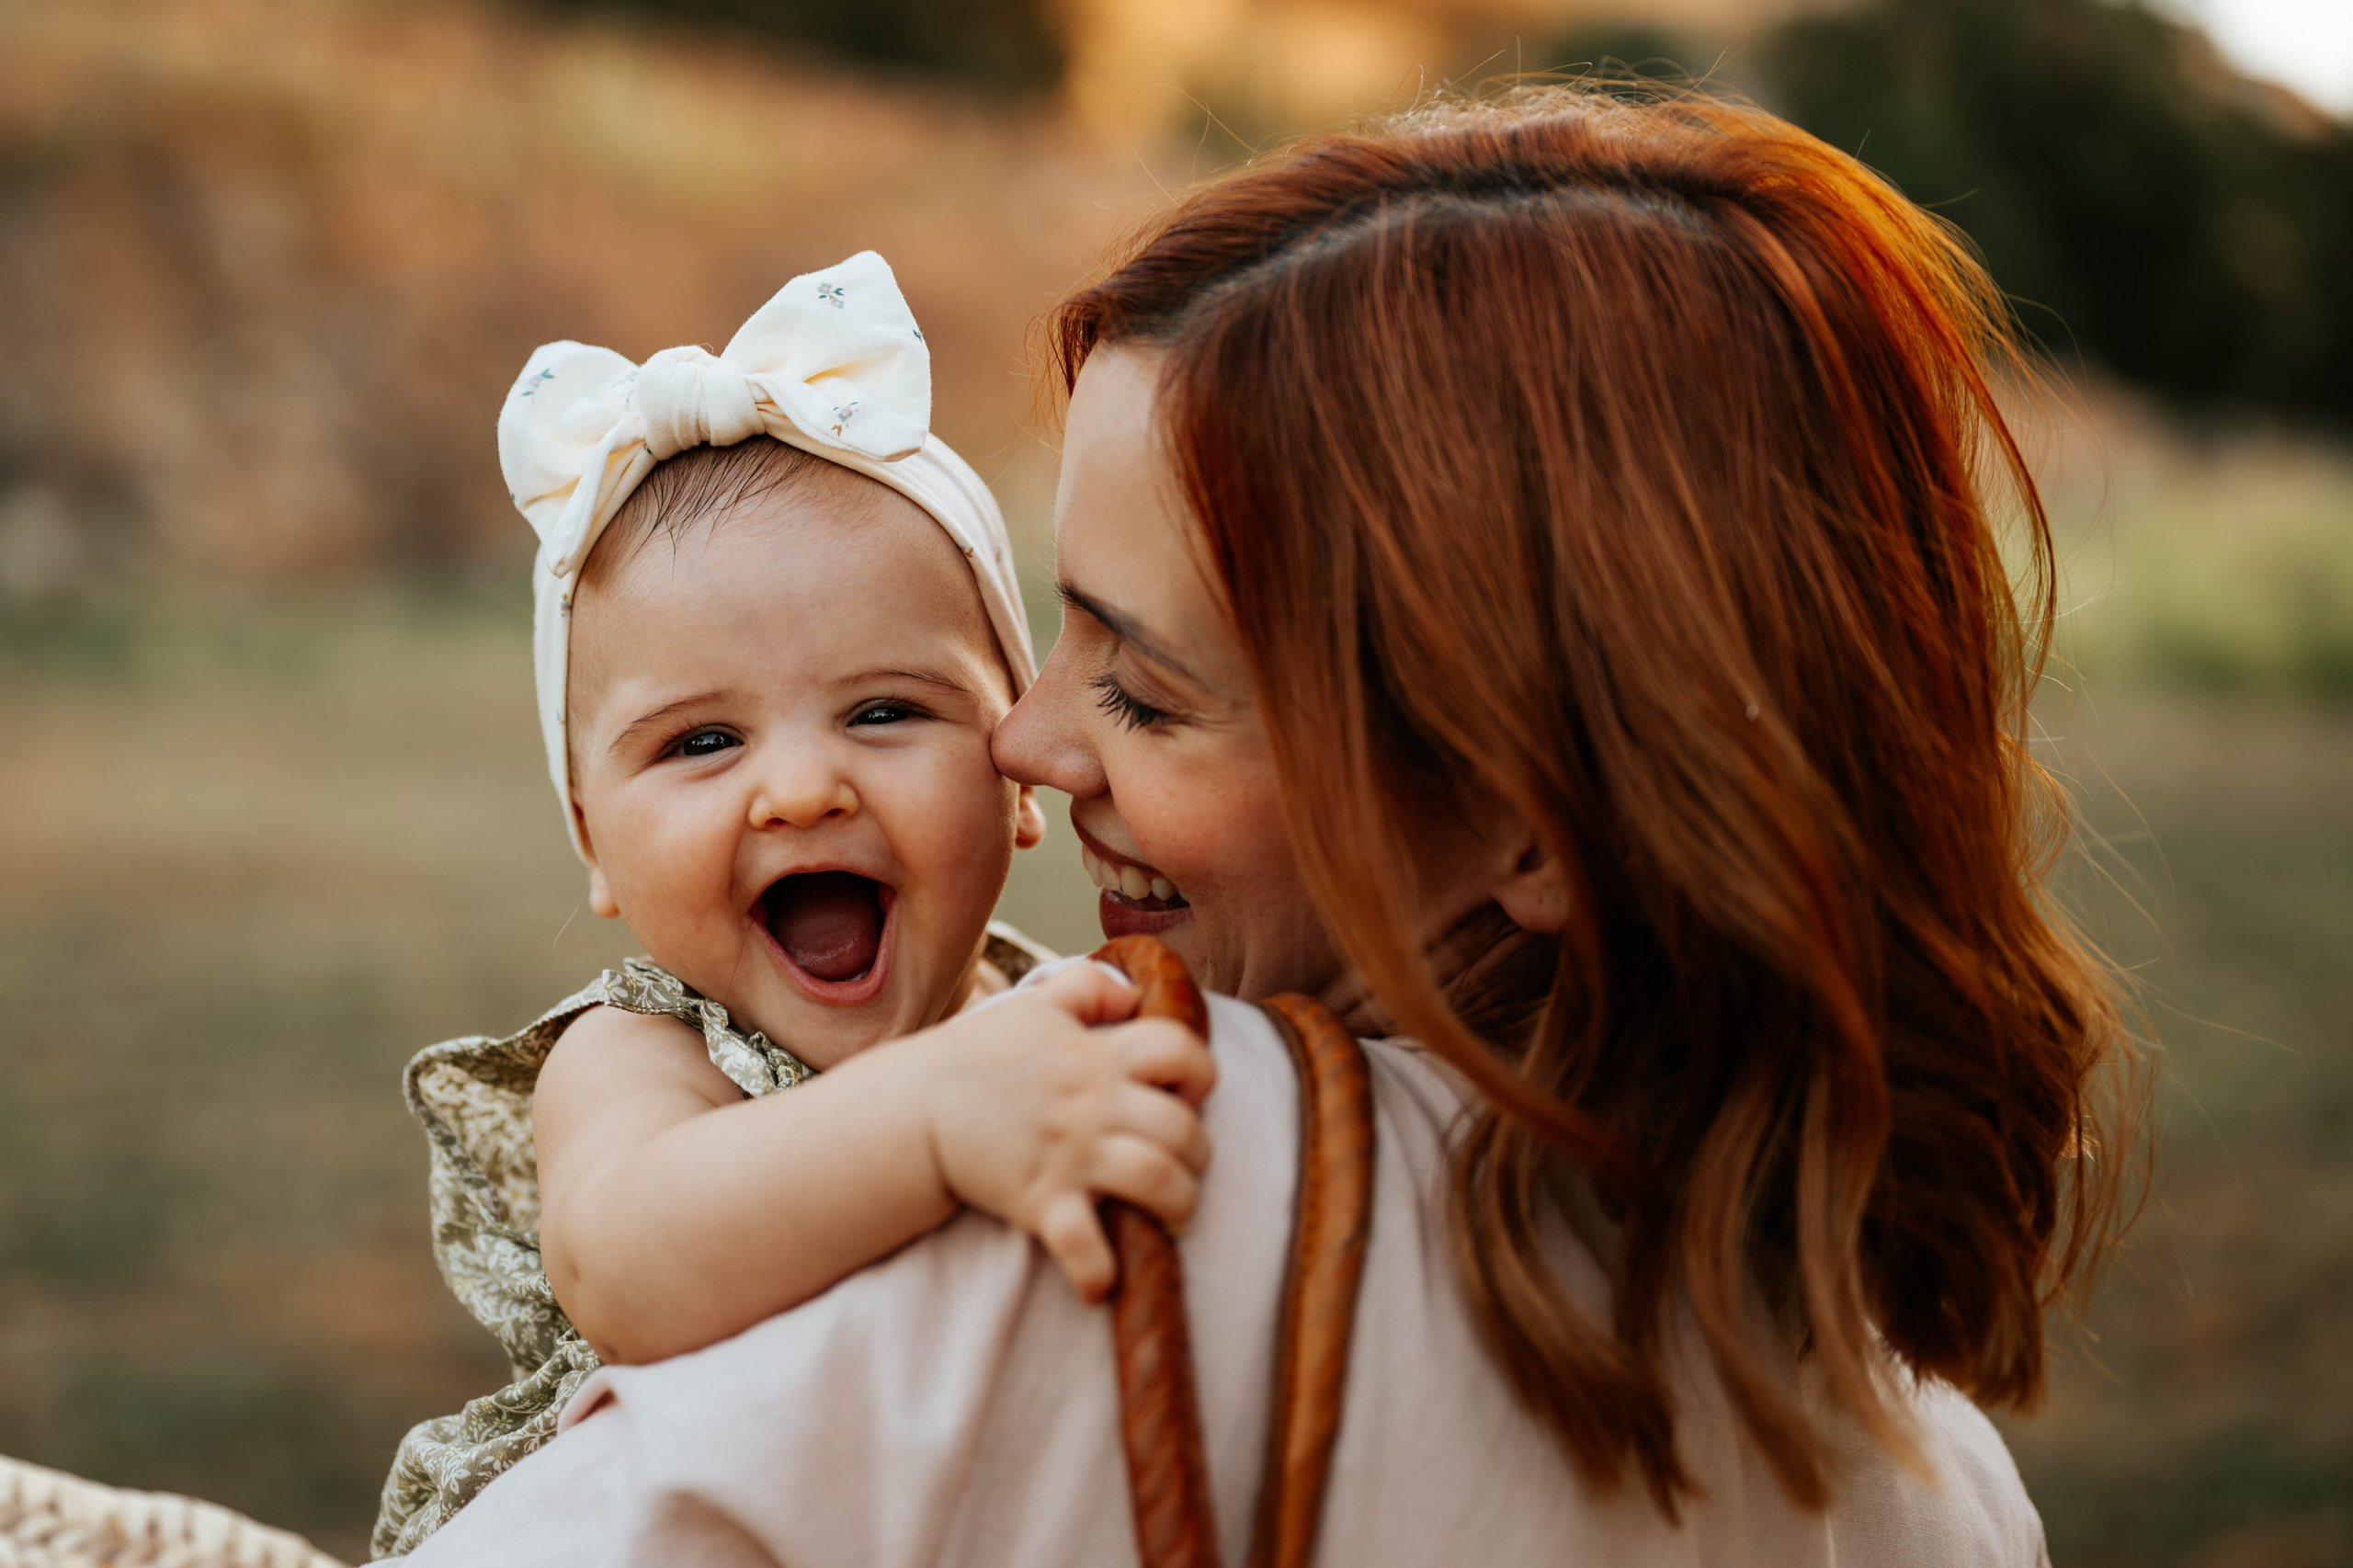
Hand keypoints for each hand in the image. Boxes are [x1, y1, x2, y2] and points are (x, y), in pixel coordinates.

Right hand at [911, 962, 1215, 1301]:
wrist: (909, 1109)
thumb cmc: (974, 1056)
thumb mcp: (1031, 1005)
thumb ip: (1086, 987)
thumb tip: (1132, 995)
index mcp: (1096, 1055)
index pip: (1180, 1048)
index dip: (1199, 1072)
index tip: (1185, 1095)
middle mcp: (1093, 1103)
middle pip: (1184, 1127)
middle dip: (1198, 1154)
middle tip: (1182, 1166)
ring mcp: (1070, 1154)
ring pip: (1158, 1181)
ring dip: (1179, 1204)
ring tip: (1170, 1214)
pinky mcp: (1039, 1201)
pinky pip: (1083, 1244)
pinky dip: (1099, 1272)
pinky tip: (1102, 1284)